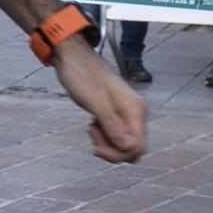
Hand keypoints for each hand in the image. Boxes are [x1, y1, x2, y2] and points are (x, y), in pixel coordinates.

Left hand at [53, 41, 146, 164]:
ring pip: (124, 143)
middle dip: (111, 150)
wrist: (74, 58)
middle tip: (92, 133)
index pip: (138, 147)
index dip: (118, 154)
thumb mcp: (94, 102)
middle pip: (133, 148)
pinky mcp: (119, 113)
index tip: (96, 147)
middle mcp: (137, 112)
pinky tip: (93, 123)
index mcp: (135, 110)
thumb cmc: (82, 75)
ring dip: (106, 142)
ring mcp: (129, 113)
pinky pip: (117, 135)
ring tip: (91, 126)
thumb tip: (129, 148)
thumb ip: (112, 124)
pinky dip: (104, 135)